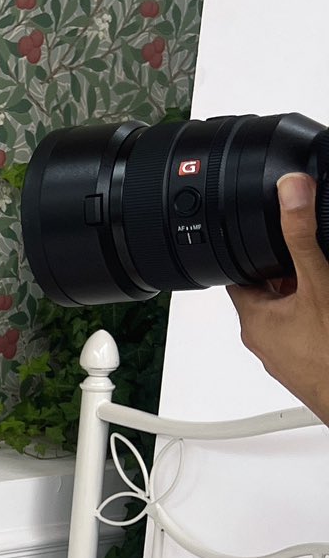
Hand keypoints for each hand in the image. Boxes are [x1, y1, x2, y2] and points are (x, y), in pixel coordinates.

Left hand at [225, 174, 328, 426]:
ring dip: (308, 291)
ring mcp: (289, 357)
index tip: (260, 231)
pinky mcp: (311, 366)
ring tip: (324, 277)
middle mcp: (266, 342)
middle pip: (269, 290)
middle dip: (288, 269)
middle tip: (309, 253)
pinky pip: (310, 330)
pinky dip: (320, 314)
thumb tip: (291, 190)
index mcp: (255, 320)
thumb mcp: (319, 284)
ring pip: (292, 311)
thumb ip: (301, 237)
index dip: (249, 251)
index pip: (238, 275)